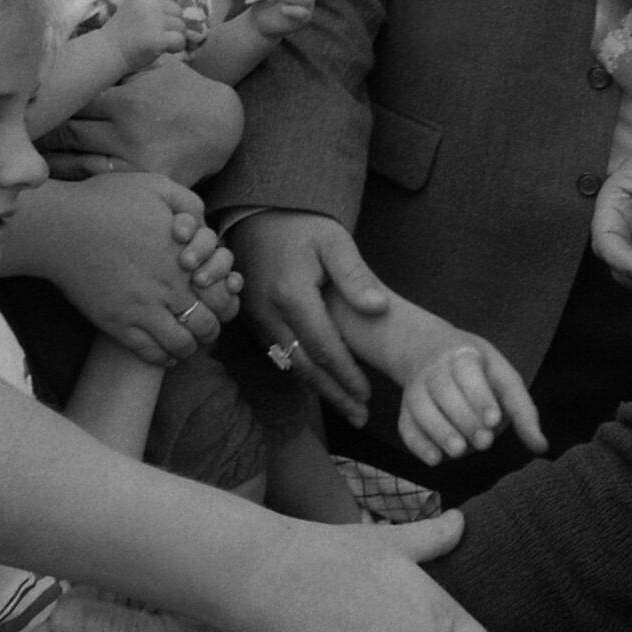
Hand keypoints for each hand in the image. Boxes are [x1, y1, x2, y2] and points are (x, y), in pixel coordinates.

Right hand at [9, 174, 228, 362]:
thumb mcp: (157, 187)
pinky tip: (164, 353)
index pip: (222, 295)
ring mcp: (142, 310)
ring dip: (189, 347)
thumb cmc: (106, 202)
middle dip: (211, 329)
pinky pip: (149, 353)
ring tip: (187, 343)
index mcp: (183, 259)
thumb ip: (188, 203)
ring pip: (180, 345)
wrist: (60, 227)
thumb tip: (202, 224)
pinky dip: (163, 358)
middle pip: (206, 325)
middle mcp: (168, 289)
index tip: (219, 301)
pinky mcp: (116, 324)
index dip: (225, 301)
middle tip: (207, 328)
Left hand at [38, 61, 242, 186]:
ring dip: (49, 157)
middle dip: (39, 131)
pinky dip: (74, 176)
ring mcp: (135, 159)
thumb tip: (80, 44)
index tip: (24, 102)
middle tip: (11, 130)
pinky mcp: (143, 180)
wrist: (223, 124)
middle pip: (68, 132)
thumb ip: (120, 60)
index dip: (46, 102)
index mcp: (126, 99)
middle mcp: (127, 130)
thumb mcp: (155, 66)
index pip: (73, 100)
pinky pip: (99, 180)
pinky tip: (54, 172)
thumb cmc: (182, 89)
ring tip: (23, 154)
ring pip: (77, 161)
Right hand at [103, 0, 192, 69]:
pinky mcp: (157, 38)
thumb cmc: (124, 32)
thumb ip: (155, 3)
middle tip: (156, 33)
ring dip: (174, 36)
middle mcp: (149, 4)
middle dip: (172, 24)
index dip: (169, 8)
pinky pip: (180, 40)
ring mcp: (154, 20)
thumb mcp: (136, 7)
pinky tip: (165, 49)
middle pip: (178, 11)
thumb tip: (185, 9)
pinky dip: (176, 47)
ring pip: (181, 26)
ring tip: (157, 41)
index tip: (159, 19)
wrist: (108, 52)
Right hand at [230, 210, 388, 423]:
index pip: (323, 346)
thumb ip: (356, 276)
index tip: (368, 394)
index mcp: (292, 295)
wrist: (260, 215)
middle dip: (335, 394)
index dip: (346, 374)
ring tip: (348, 409)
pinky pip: (279, 354)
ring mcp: (255, 319)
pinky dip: (303, 372)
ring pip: (290, 364)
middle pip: (305, 366)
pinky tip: (323, 384)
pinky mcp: (252, 320)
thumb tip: (378, 308)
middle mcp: (268, 313)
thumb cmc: (304, 226)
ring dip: (319, 389)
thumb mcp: (336, 241)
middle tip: (361, 417)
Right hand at [399, 339, 547, 467]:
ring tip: (459, 452)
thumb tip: (541, 446)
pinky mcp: (405, 410)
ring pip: (421, 407)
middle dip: (464, 418)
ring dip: (439, 431)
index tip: (493, 420)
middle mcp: (435, 369)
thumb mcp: (503, 378)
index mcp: (463, 354)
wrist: (428, 350)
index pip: (468, 371)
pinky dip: (418, 444)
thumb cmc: (478, 372)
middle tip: (484, 442)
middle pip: (444, 390)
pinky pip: (406, 426)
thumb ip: (522, 411)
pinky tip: (435, 460)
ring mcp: (416, 389)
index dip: (479, 395)